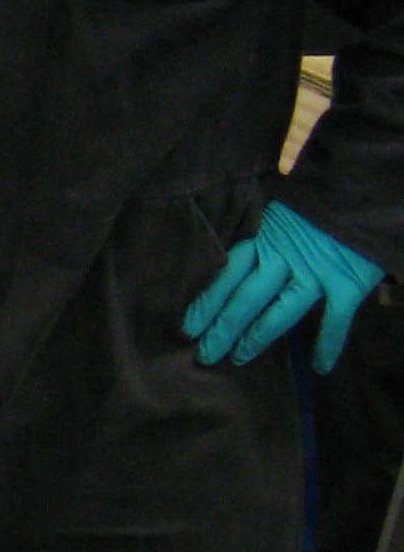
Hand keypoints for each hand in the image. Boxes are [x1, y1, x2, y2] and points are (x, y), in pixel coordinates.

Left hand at [183, 200, 382, 374]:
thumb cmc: (322, 193)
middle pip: (245, 297)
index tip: (187, 326)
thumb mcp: (282, 202)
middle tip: (203, 354)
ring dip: (257, 338)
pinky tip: (320, 367)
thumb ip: (261, 226)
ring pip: (279, 312)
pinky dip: (329, 343)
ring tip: (238, 360)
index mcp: (264, 233)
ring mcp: (316, 271)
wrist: (366, 184)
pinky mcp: (348, 282)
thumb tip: (230, 250)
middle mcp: (284, 255)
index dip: (206, 300)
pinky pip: (336, 319)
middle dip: (222, 327)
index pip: (227, 272)